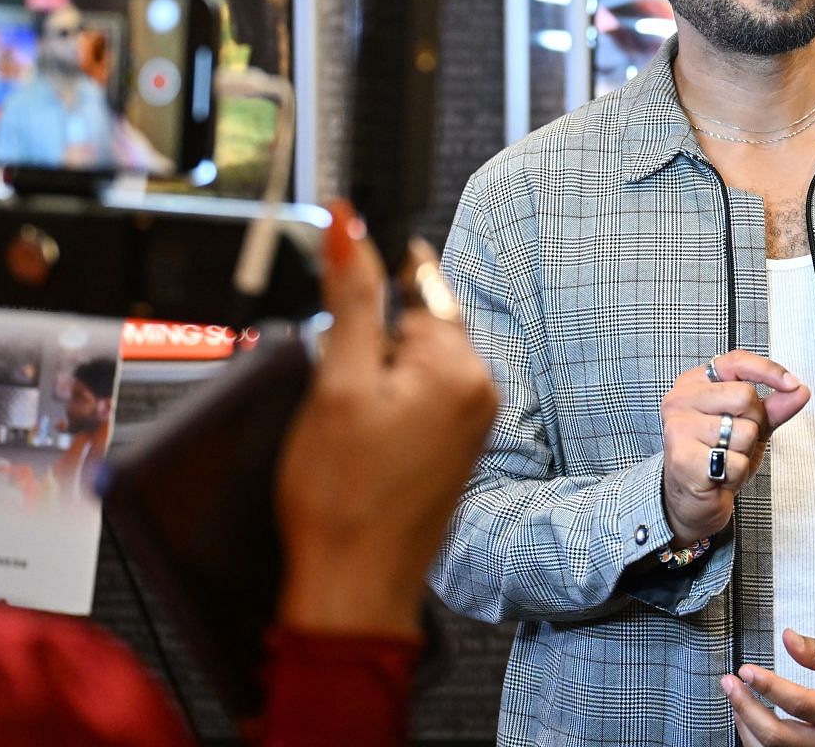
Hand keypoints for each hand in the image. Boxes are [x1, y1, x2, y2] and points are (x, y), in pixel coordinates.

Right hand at [276, 202, 497, 635]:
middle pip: (411, 326)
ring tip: (346, 431)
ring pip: (408, 365)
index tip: (341, 322)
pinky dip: (380, 411)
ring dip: (370, 381)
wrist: (353, 588)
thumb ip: (348, 297)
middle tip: (338, 400)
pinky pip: (413, 401)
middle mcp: (479, 391)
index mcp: (461, 368)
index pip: (413, 288)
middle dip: (366, 348)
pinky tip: (360, 449)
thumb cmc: (342, 502)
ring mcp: (469, 423)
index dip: (364, 301)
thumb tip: (350, 225)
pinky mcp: (453, 449)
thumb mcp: (335, 383)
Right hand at [660, 350, 809, 545]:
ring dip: (744, 453)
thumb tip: (799, 391)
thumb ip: (773, 408)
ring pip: (744, 431)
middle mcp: (681, 400)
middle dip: (754, 424)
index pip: (736, 362)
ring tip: (725, 459)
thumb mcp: (749, 426)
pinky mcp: (683, 458)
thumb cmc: (717, 456)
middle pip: (745, 396)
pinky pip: (735, 461)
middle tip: (735, 441)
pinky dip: (736, 475)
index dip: (768, 371)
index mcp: (694, 383)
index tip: (792, 384)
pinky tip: (719, 475)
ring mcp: (679, 428)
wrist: (692, 499)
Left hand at [723, 629, 814, 746]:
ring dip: (748, 725)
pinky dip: (758, 740)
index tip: (746, 671)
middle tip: (730, 684)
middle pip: (780, 737)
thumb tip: (787, 640)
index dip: (769, 687)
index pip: (801, 704)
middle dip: (747, 709)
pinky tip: (748, 719)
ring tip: (735, 698)